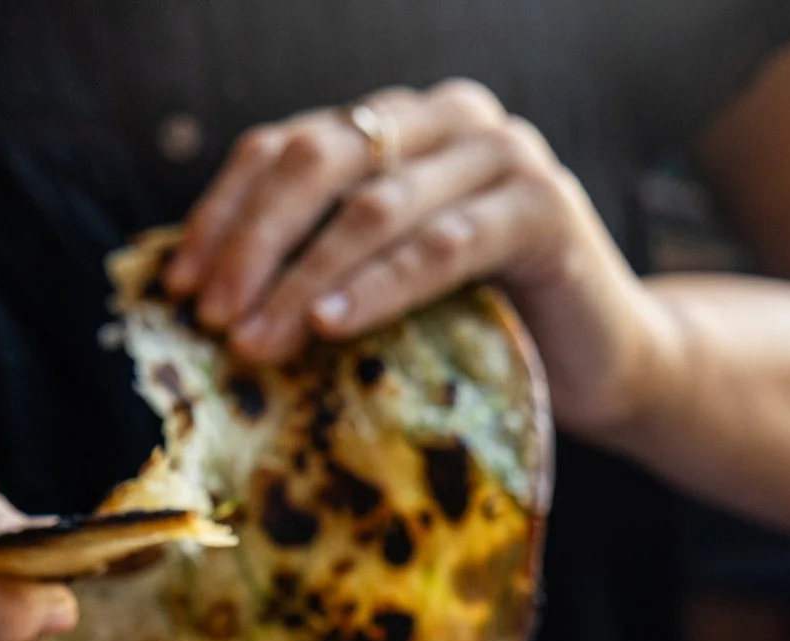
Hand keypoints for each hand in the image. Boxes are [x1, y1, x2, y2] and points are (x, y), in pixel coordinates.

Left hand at [165, 80, 671, 437]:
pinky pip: (441, 246)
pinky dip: (379, 286)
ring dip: (304, 278)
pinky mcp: (542, 210)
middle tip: (213, 317)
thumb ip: (325, 268)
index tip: (180, 288)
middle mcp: (447, 120)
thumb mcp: (391, 293)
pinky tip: (333, 326)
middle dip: (253, 244)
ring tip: (258, 340)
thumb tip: (209, 299)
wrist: (610, 370)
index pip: (285, 150)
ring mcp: (501, 156)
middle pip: (319, 163)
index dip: (224, 215)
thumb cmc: (491, 336)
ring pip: (373, 207)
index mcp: (397, 128)